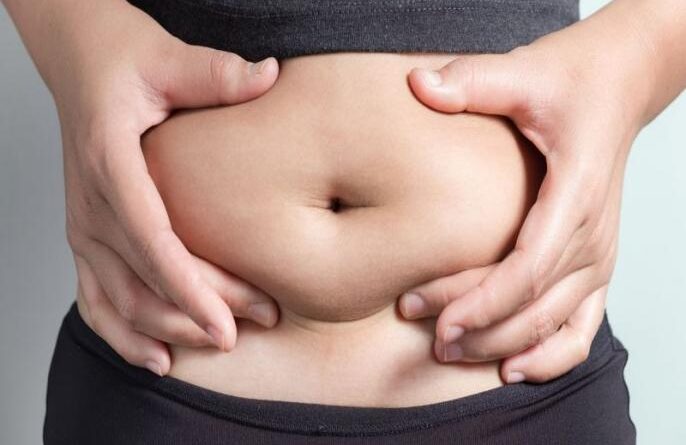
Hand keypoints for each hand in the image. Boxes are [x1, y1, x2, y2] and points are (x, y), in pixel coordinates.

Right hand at [35, 0, 280, 374]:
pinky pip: (95, 298)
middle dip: (199, 313)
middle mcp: (90, 203)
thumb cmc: (120, 59)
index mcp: (109, 163)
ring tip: (219, 346)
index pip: (149, 240)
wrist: (79, 61)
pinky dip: (121, 334)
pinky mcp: (87, 234)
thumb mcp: (165, 56)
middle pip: (142, 280)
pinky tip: (156, 358)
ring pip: (118, 301)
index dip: (188, 289)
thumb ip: (215, 73)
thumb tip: (271, 74)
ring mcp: (83, 224)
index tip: (227, 323)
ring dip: (167, 330)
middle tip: (259, 321)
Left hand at [398, 1, 657, 382]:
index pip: (529, 269)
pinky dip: (552, 354)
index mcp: (576, 195)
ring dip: (505, 347)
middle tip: (428, 336)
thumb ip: (472, 80)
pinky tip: (514, 369)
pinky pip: (582, 326)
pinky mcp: (595, 261)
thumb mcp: (524, 71)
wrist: (617, 84)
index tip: (439, 321)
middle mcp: (593, 235)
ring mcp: (599, 254)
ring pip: (556, 325)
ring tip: (455, 354)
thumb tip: (417, 84)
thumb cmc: (574, 81)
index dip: (483, 302)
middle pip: (535, 306)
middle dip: (481, 330)